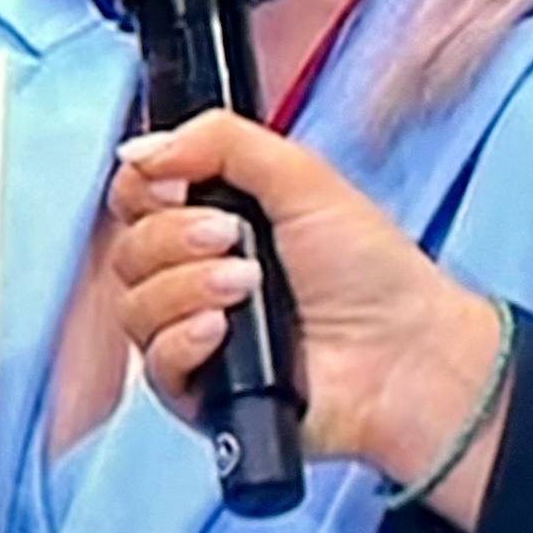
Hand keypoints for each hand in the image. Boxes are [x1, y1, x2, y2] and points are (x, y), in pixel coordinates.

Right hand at [108, 110, 510, 525]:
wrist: (405, 354)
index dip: (143, 187)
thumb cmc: (372, 271)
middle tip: (231, 236)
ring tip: (247, 285)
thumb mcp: (301, 177)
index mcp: (214, 220)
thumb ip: (220, 141)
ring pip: (133, 305)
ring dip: (186, 287)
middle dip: (174, 236)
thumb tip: (142, 148)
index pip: (135, 197)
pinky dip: (183, 340)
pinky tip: (222, 331)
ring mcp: (195, 335)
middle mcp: (196, 276)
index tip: (172, 184)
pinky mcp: (199, 392)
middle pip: (128, 249)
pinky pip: (153, 364)